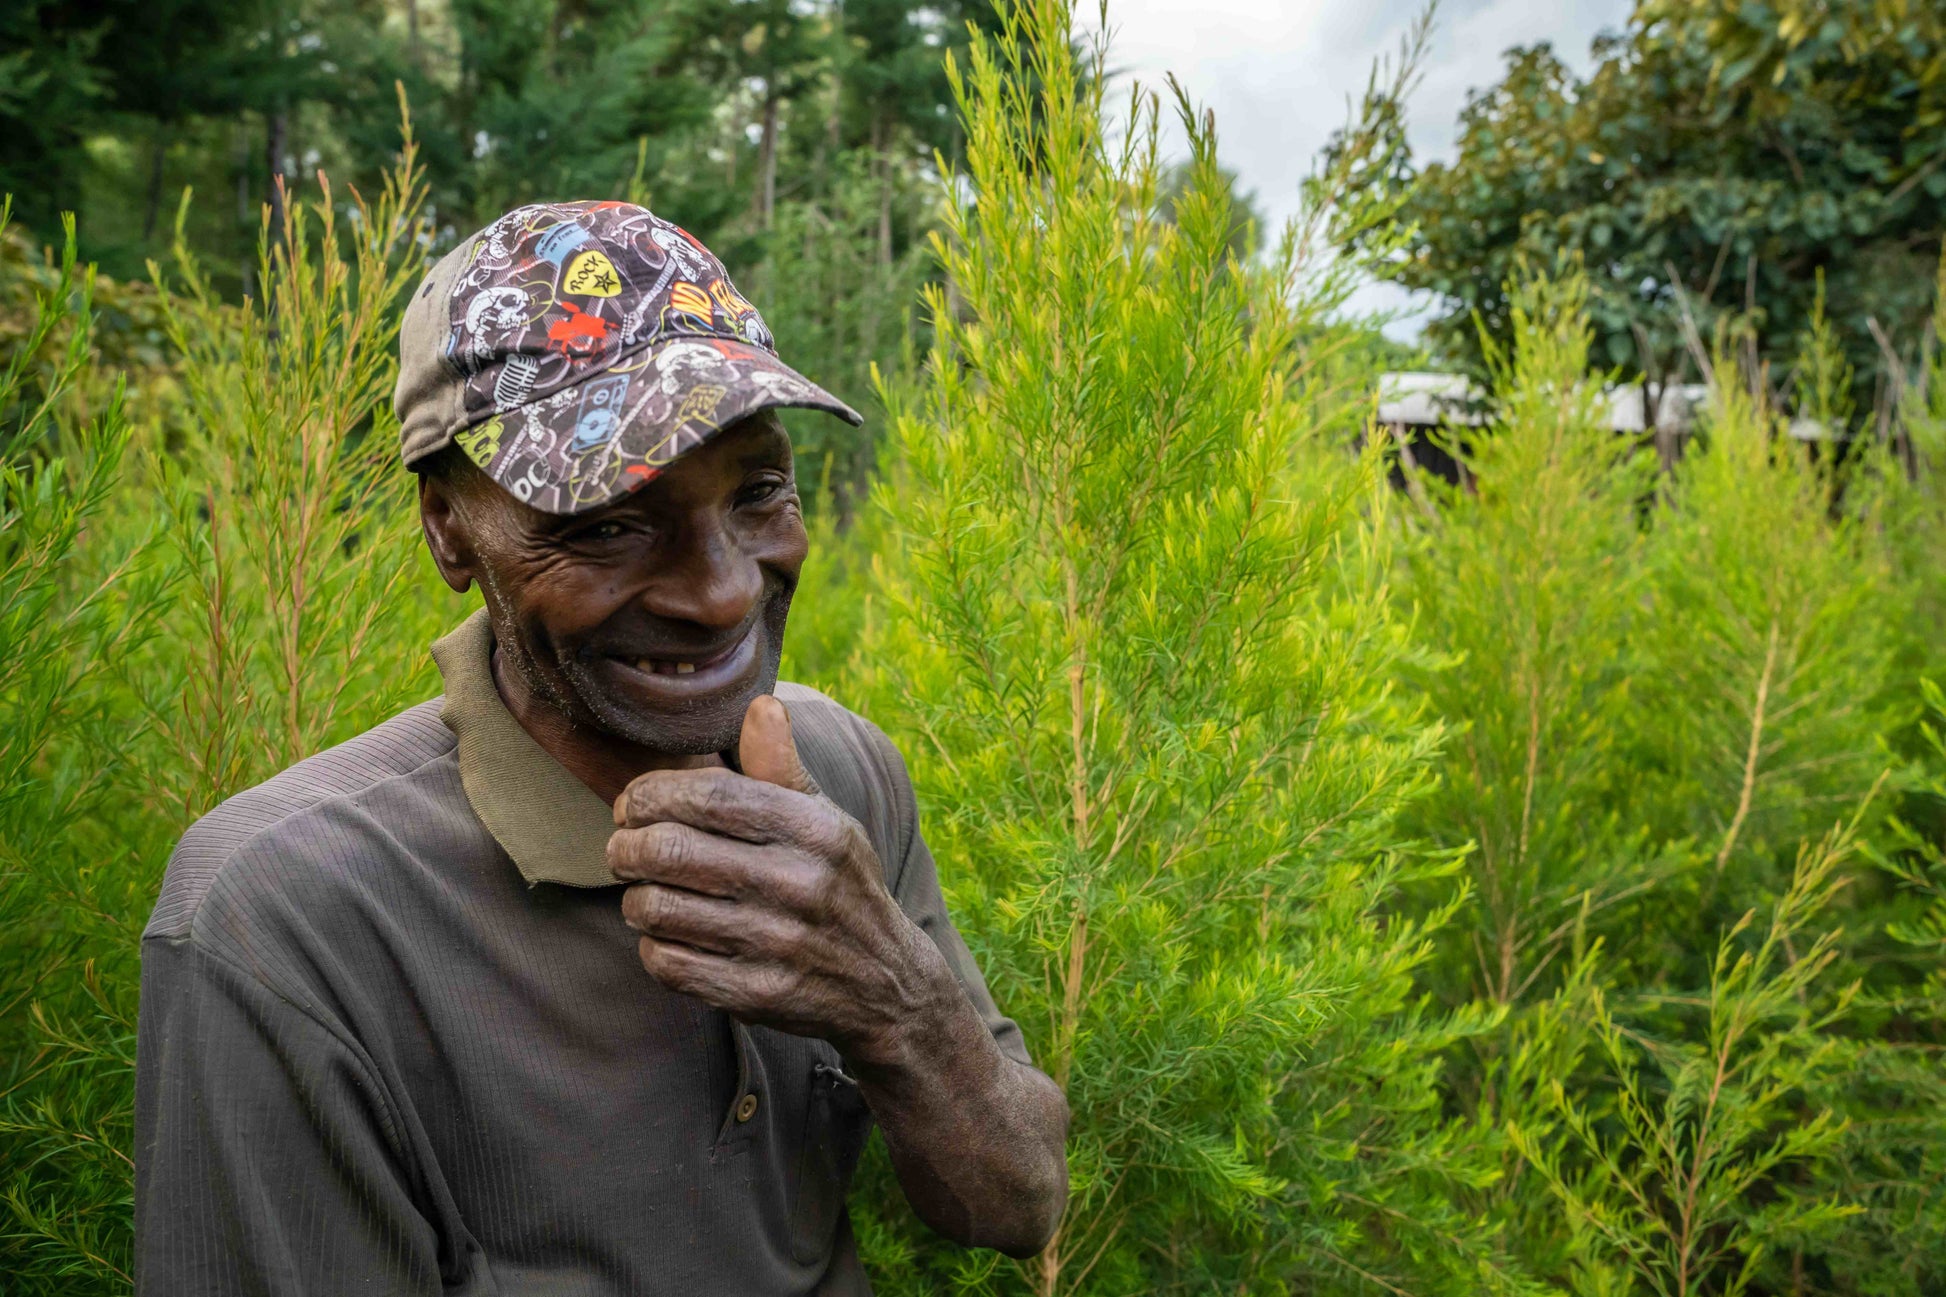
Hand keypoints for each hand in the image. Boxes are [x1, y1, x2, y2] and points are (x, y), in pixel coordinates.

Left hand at [608, 695, 952, 1063]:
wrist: (886, 982)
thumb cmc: (840, 885)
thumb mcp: (827, 822)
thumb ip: (782, 767)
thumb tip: (762, 704)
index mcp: (812, 830)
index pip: (706, 796)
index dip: (650, 794)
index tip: (631, 803)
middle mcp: (797, 883)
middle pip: (667, 850)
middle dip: (625, 846)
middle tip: (622, 849)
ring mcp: (776, 943)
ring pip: (656, 908)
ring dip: (635, 898)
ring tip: (644, 892)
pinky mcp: (757, 994)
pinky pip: (668, 964)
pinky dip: (652, 946)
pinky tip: (667, 935)